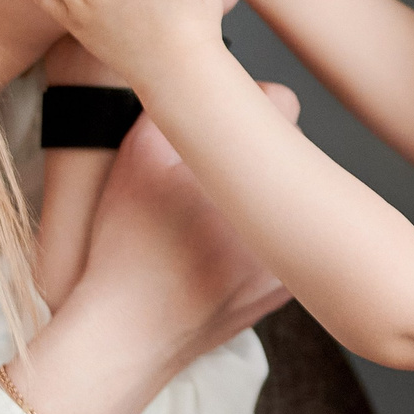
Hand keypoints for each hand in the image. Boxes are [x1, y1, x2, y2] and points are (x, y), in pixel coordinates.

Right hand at [66, 83, 301, 389]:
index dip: (247, 104)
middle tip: (205, 169)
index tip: (216, 124)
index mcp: (261, 177)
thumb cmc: (125, 247)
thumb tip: (191, 75)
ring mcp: (290, 262)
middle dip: (251, 154)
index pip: (283, 105)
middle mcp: (289, 220)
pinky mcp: (280, 296)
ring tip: (203, 217)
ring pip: (284, 203)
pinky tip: (209, 252)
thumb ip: (174, 101)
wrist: (122, 337)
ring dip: (254, 199)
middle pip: (285, 155)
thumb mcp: (137, 157)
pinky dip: (253, 241)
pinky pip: (279, 246)